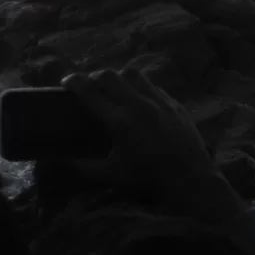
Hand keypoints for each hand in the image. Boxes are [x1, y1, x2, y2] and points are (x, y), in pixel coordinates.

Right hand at [64, 68, 241, 223]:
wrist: (192, 180)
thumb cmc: (149, 178)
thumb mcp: (112, 175)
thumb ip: (84, 167)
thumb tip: (61, 161)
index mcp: (119, 122)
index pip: (89, 91)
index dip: (73, 82)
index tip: (65, 82)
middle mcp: (137, 105)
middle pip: (109, 75)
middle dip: (95, 76)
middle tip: (90, 85)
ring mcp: (158, 101)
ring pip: (133, 74)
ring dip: (119, 78)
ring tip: (116, 89)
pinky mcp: (174, 104)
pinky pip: (152, 86)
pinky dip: (140, 88)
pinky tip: (140, 101)